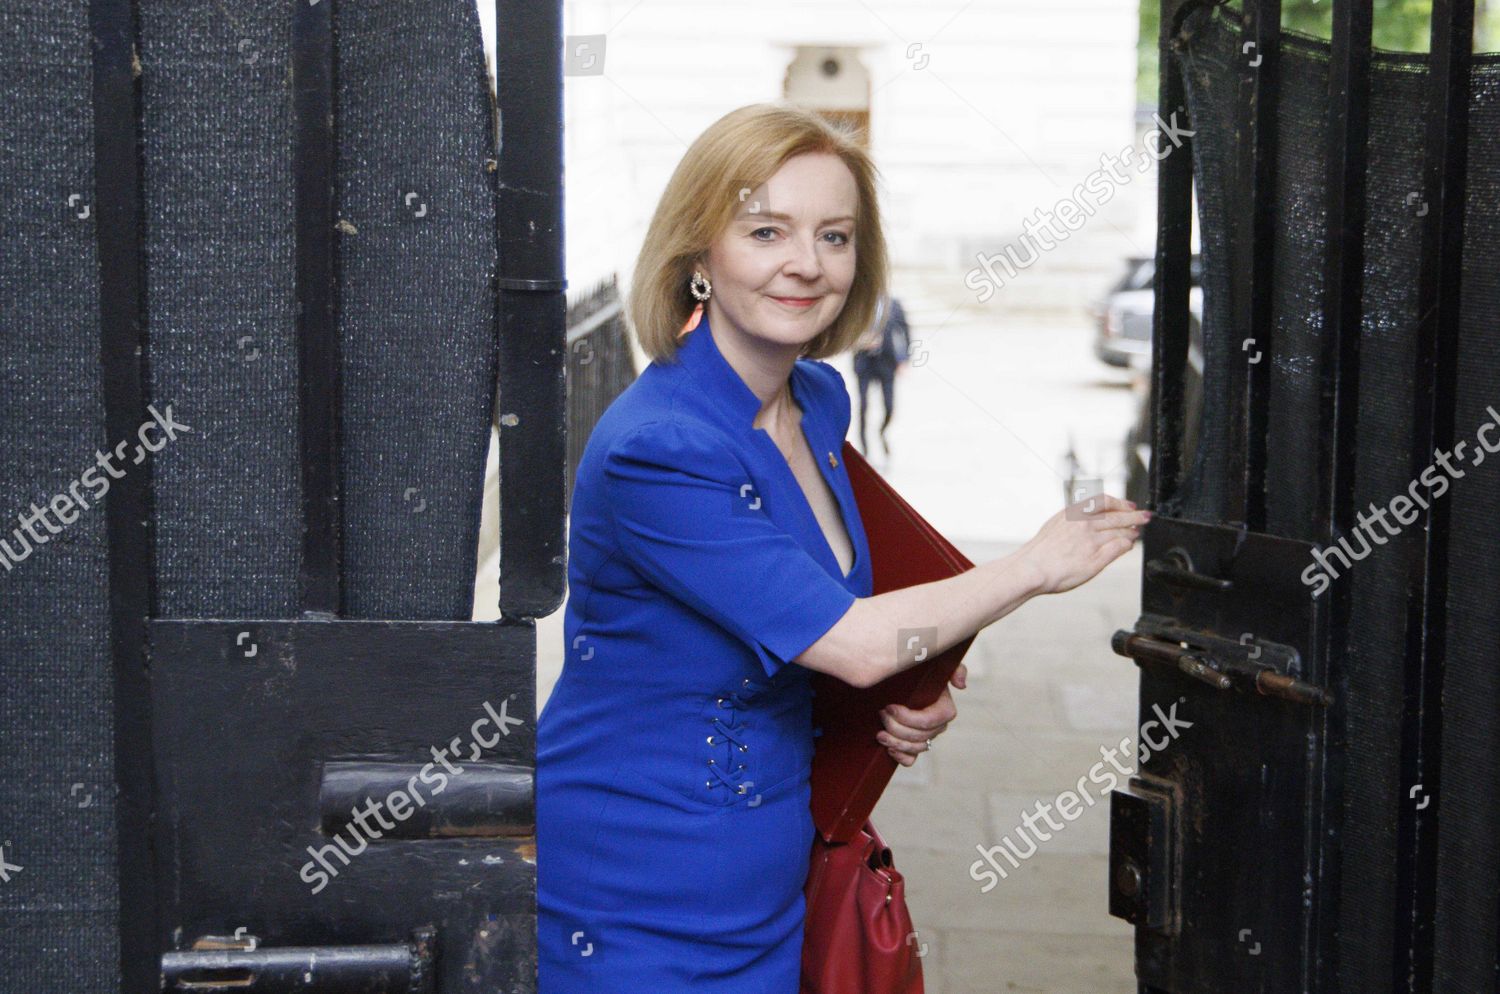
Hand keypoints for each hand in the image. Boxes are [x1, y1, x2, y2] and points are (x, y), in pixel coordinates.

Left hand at [875, 662, 965, 765]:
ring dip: (896, 743)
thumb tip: (961, 685)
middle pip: (920, 736)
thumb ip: (954, 668)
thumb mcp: (936, 664)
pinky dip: (900, 757)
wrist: (899, 683)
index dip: (909, 718)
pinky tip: (888, 748)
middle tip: (881, 714)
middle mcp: (937, 726)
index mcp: (944, 709)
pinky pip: (911, 760)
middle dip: (897, 727)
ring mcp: (926, 738)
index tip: (890, 707)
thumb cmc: (918, 672)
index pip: (930, 721)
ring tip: (880, 733)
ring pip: (915, 749)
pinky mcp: (913, 746)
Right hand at [1016, 494, 1149, 595]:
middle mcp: (1085, 524)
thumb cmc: (1040, 551)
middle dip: (1135, 517)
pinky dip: (1126, 545)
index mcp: (1074, 513)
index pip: (1105, 502)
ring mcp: (1091, 542)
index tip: (1130, 506)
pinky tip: (1128, 545)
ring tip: (1136, 532)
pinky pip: (1118, 548)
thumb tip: (1089, 517)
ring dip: (1131, 532)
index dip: (1121, 503)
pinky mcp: (1096, 559)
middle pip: (1117, 517)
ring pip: (1121, 532)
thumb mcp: (1055, 525)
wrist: (1032, 569)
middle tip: (1145, 517)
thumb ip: (1074, 519)